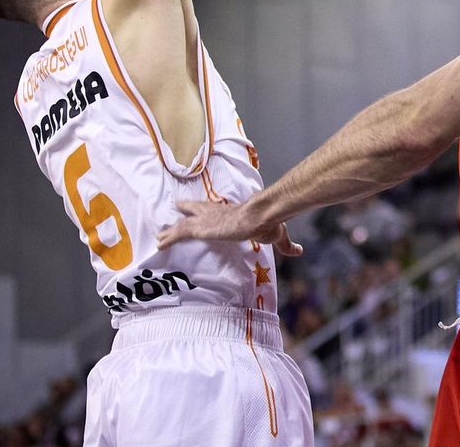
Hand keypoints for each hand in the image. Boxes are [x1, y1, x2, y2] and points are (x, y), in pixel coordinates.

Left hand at [156, 199, 303, 256]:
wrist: (261, 215)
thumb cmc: (268, 222)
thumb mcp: (278, 235)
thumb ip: (285, 245)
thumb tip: (299, 251)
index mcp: (233, 212)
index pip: (217, 209)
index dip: (210, 208)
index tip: (204, 207)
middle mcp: (217, 213)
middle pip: (197, 210)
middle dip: (186, 210)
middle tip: (176, 208)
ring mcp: (208, 220)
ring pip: (185, 224)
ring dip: (172, 230)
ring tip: (160, 236)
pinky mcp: (202, 228)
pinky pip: (180, 233)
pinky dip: (169, 238)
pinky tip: (159, 244)